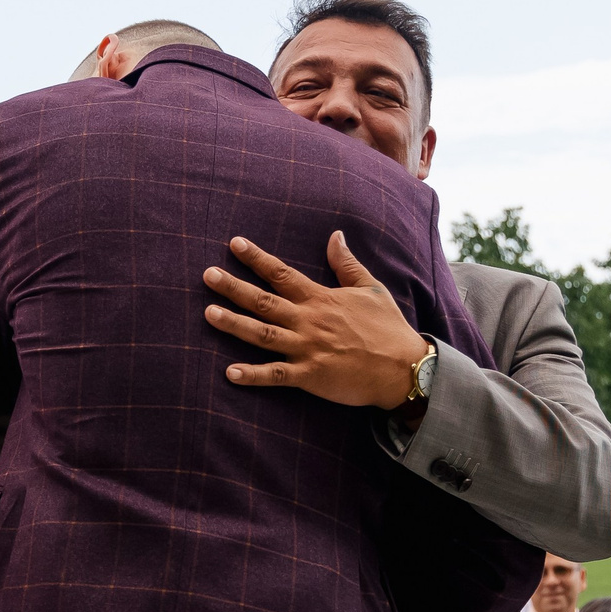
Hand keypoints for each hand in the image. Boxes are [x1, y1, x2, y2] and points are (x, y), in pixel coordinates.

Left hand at [203, 233, 431, 408]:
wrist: (404, 368)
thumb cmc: (388, 328)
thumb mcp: (371, 289)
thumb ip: (347, 264)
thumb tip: (335, 235)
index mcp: (320, 299)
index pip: (281, 274)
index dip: (256, 258)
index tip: (233, 244)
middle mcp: (309, 321)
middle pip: (263, 300)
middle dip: (233, 287)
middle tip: (207, 275)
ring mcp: (307, 348)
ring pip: (262, 334)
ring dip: (234, 324)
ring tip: (208, 314)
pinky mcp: (310, 376)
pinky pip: (276, 375)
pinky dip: (252, 375)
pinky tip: (229, 373)